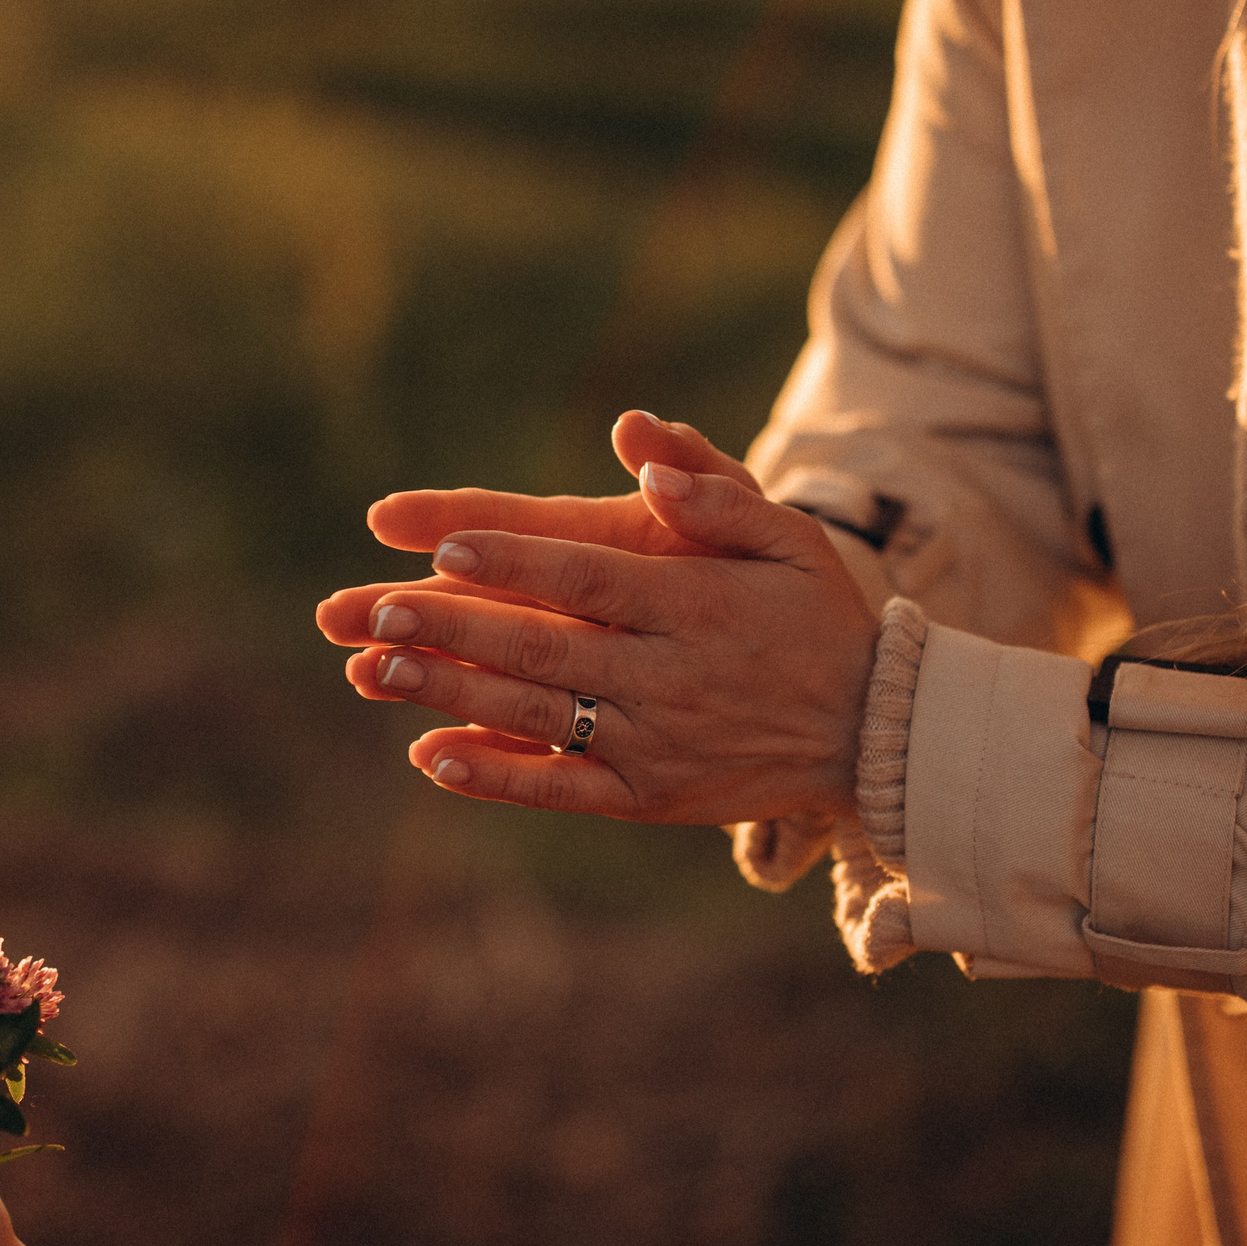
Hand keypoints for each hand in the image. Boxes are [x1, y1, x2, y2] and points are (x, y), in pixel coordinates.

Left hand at [329, 451, 878, 825]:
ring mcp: (654, 744)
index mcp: (697, 605)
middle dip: (457, 629)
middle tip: (376, 611)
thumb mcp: (792, 536)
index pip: (589, 579)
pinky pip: (559, 790)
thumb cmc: (819, 617)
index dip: (516, 563)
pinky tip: (429, 755)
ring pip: (537, 718)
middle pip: (546, 650)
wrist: (873, 734)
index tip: (446, 547)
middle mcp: (669, 678)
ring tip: (373, 670)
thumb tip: (640, 447)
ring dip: (452, 695)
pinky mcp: (645, 798)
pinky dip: (493, 777)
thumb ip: (717, 488)